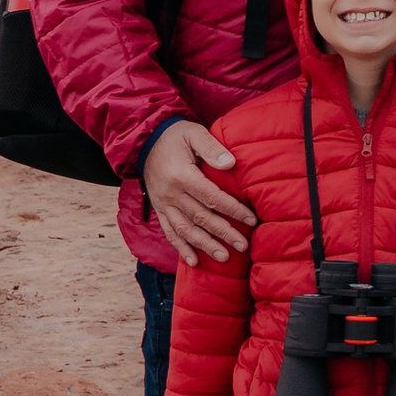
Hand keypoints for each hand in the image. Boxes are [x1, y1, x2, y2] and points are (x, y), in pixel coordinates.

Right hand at [145, 120, 251, 265]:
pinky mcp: (159, 209)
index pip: (212, 197)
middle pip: (201, 217)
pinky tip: (193, 261)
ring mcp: (163, 204)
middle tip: (243, 246)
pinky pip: (169, 232)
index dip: (233, 210)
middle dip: (223, 233)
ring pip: (185, 229)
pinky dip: (180, 248)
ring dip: (204, 245)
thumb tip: (231, 163)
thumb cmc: (175, 136)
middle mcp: (171, 194)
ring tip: (223, 258)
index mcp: (182, 176)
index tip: (252, 220)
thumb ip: (212, 148)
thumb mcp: (194, 134)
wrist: (144, 141)